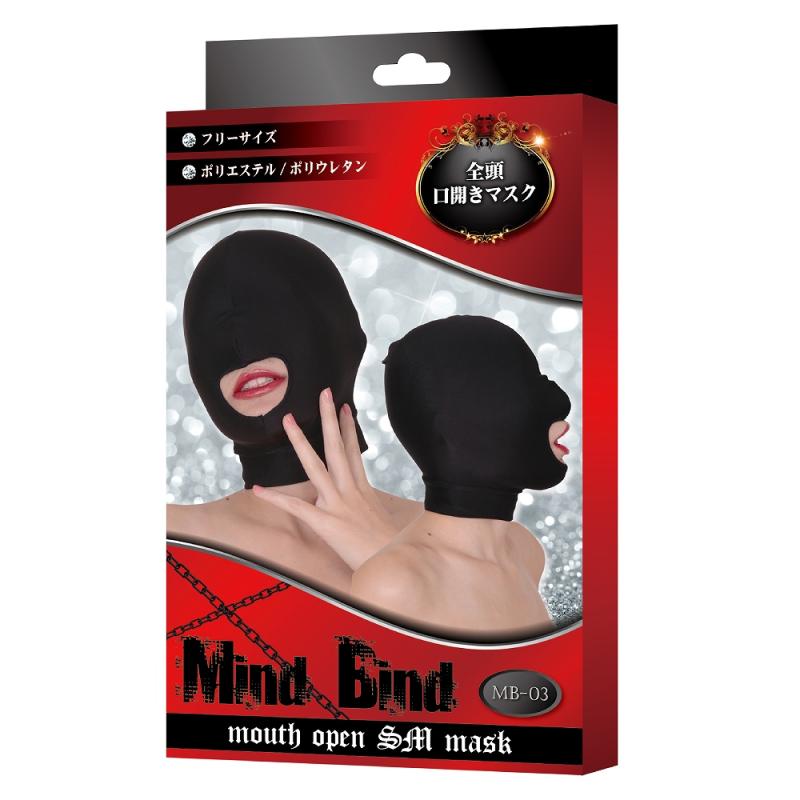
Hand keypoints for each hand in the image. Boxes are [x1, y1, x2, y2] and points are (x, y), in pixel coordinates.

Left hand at [252, 388, 398, 569]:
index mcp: (363, 490)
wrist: (394, 564)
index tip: (344, 407)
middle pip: (337, 448)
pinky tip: (258, 489)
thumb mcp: (384, 521)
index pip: (354, 452)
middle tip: (322, 393)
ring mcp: (337, 505)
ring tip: (287, 421)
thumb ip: (371, 509)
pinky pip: (296, 508)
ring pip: (316, 466)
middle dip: (328, 419)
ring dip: (300, 442)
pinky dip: (275, 499)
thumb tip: (367, 507)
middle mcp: (350, 492)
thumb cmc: (390, 548)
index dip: (348, 428)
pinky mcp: (326, 524)